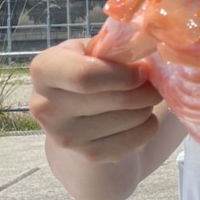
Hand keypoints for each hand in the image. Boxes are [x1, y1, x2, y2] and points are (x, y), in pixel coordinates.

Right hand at [29, 38, 163, 162]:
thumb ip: (113, 46)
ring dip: (147, 107)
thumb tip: (147, 44)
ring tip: (147, 99)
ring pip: (127, 120)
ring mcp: (63, 136)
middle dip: (145, 90)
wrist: (77, 115)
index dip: (122, 74)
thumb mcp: (93, 50)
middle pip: (114, 99)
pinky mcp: (85, 154)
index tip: (143, 71)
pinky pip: (131, 141)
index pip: (85, 76)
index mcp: (44, 70)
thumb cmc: (90, 71)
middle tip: (155, 85)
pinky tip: (144, 118)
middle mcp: (45, 106)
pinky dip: (148, 128)